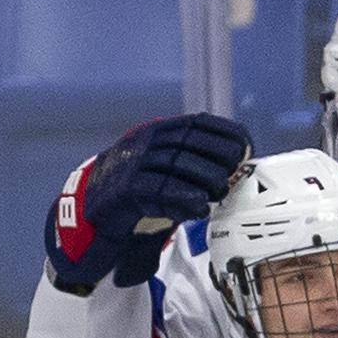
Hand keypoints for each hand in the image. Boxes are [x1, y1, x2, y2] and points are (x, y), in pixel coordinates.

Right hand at [47, 113, 251, 292]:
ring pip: (174, 163)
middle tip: (234, 175)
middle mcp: (144, 143)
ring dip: (203, 178)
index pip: (196, 122)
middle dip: (217, 156)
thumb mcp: (168, 175)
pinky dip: (182, 198)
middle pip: (188, 141)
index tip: (246, 146)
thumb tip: (237, 173)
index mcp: (157, 133)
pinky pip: (157, 190)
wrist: (92, 216)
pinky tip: (199, 208)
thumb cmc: (139, 197)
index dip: (224, 132)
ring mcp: (132, 165)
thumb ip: (194, 170)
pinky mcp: (124, 191)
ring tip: (220, 193)